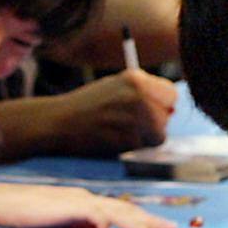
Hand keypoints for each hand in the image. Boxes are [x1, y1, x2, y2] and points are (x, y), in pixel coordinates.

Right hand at [0, 180, 174, 227]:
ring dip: (136, 222)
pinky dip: (103, 219)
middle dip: (148, 219)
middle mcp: (83, 198)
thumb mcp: (54, 223)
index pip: (117, 210)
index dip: (139, 220)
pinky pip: (90, 211)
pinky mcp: (64, 204)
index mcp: (81, 202)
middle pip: (123, 207)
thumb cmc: (19, 214)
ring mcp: (75, 199)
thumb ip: (75, 226)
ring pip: (114, 209)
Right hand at [43, 70, 178, 154]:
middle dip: (153, 123)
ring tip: (117, 132)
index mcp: (135, 79)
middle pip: (166, 116)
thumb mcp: (112, 88)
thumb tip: (171, 109)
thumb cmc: (83, 107)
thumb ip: (140, 93)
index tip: (149, 111)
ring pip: (158, 134)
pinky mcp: (129, 139)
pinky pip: (143, 147)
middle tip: (126, 125)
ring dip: (143, 137)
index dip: (162, 104)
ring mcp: (135, 118)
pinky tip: (111, 140)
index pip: (170, 94)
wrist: (57, 124)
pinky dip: (131, 147)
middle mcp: (138, 96)